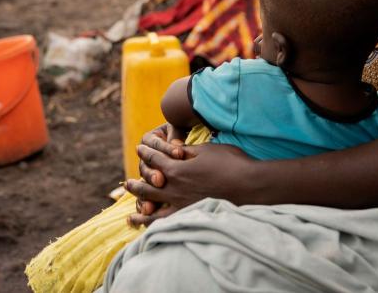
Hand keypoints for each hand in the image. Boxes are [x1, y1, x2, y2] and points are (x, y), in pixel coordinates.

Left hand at [126, 138, 254, 227]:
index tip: (139, 148)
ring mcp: (180, 206)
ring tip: (130, 215)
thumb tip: (173, 148)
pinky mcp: (190, 217)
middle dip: (136, 184)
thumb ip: (187, 151)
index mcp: (177, 169)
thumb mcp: (207, 150)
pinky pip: (166, 224)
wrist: (249, 186)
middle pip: (148, 187)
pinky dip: (154, 227)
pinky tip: (152, 230)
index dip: (146, 152)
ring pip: (152, 210)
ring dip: (140, 210)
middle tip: (128, 183)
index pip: (155, 159)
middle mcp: (174, 189)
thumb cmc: (230, 164)